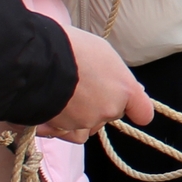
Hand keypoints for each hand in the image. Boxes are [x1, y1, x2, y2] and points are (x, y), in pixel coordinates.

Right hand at [42, 26, 153, 140]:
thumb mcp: (103, 53)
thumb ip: (115, 75)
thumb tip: (121, 86)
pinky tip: (50, 110)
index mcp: (125, 89)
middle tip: (81, 85)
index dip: (134, 108)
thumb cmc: (71, 48)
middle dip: (99, 104)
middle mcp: (109, 109)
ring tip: (63, 96)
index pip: (143, 112)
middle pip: (109, 114)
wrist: (38, 59)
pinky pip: (66, 133)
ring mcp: (86, 122)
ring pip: (87, 126)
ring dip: (79, 116)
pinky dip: (59, 126)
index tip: (129, 104)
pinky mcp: (64, 129)